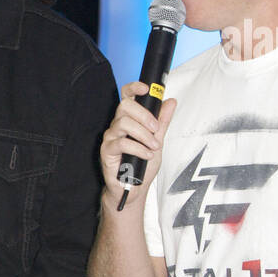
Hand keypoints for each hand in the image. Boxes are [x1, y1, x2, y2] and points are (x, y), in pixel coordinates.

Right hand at [98, 82, 176, 203]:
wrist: (135, 188)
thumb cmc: (142, 166)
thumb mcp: (158, 141)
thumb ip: (162, 122)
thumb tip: (170, 102)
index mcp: (129, 120)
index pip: (126, 97)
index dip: (133, 88)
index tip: (146, 89)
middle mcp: (117, 126)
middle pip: (125, 106)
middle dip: (144, 116)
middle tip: (156, 129)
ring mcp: (110, 138)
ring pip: (123, 123)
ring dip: (143, 134)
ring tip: (153, 146)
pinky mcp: (106, 151)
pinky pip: (122, 142)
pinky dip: (138, 148)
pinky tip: (146, 155)